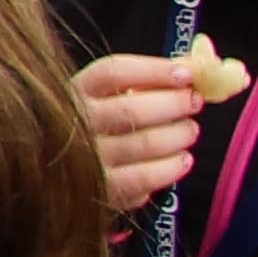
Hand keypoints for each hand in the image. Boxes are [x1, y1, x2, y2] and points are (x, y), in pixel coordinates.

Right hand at [75, 49, 206, 214]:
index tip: (186, 73)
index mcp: (74, 91)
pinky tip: (182, 159)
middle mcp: (76, 124)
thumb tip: (196, 64)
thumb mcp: (106, 96)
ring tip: (189, 130)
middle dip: (174, 104)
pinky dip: (171, 167)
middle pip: (131, 109)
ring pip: (144, 143)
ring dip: (178, 135)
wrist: (61, 175)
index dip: (154, 70)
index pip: (113, 73)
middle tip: (194, 102)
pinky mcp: (103, 192)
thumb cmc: (95, 126)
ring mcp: (88, 160)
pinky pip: (145, 178)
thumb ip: (145, 80)